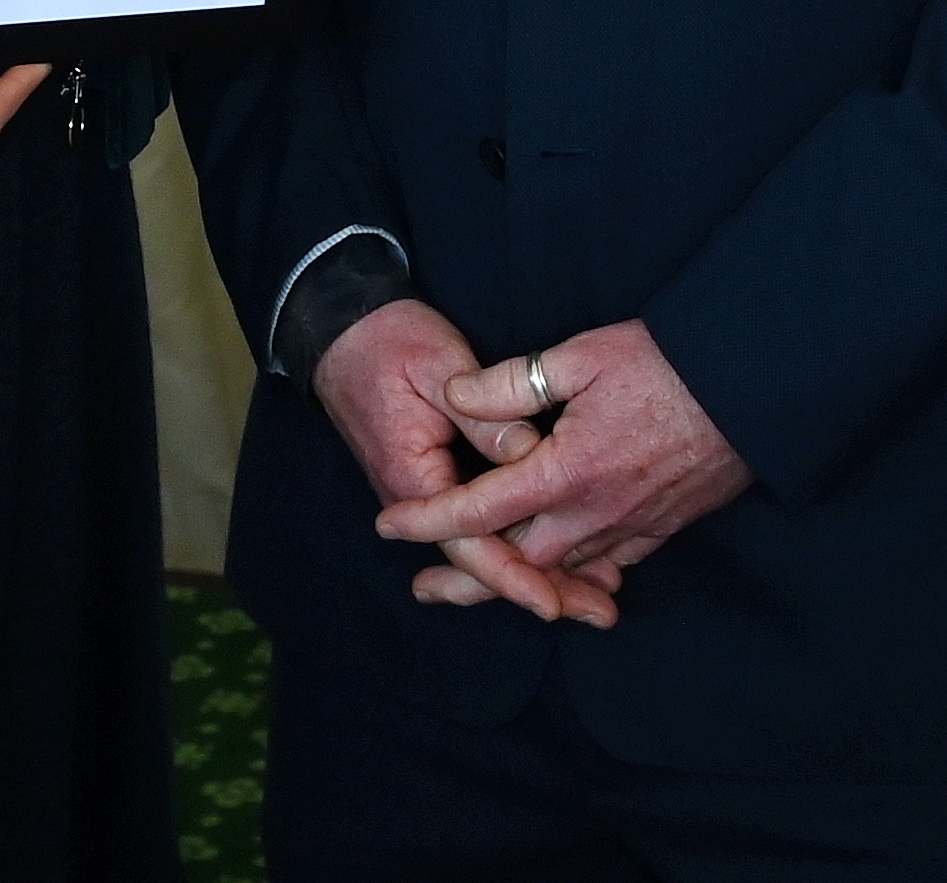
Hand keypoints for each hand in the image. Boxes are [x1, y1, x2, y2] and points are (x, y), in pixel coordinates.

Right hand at [314, 298, 612, 627]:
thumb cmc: (391, 344)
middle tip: (600, 613)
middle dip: (542, 586)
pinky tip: (572, 555)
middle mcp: (421, 498)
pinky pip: (486, 524)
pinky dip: (527, 542)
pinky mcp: (444, 480)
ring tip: (598, 598)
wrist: (345, 333)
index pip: (469, 544)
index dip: (514, 575)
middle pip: (485, 559)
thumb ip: (484, 413)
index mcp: (415, 478)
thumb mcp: (440, 367)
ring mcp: (432, 492)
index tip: (553, 603)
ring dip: (541, 572)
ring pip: (488, 547)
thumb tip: (529, 453)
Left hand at [379, 319, 751, 608]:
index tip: (388, 526)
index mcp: (565, 472)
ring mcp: (633, 526)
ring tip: (485, 587)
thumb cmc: (670, 363)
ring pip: (564, 570)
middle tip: (426, 587)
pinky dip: (579, 574)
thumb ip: (514, 383)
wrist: (757, 387)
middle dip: (468, 577)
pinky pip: (611, 563)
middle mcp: (595, 513)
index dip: (430, 519)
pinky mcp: (665, 527)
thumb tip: (457, 395)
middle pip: (517, 563)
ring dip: (520, 582)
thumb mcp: (583, 355)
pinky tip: (567, 571)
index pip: (480, 508)